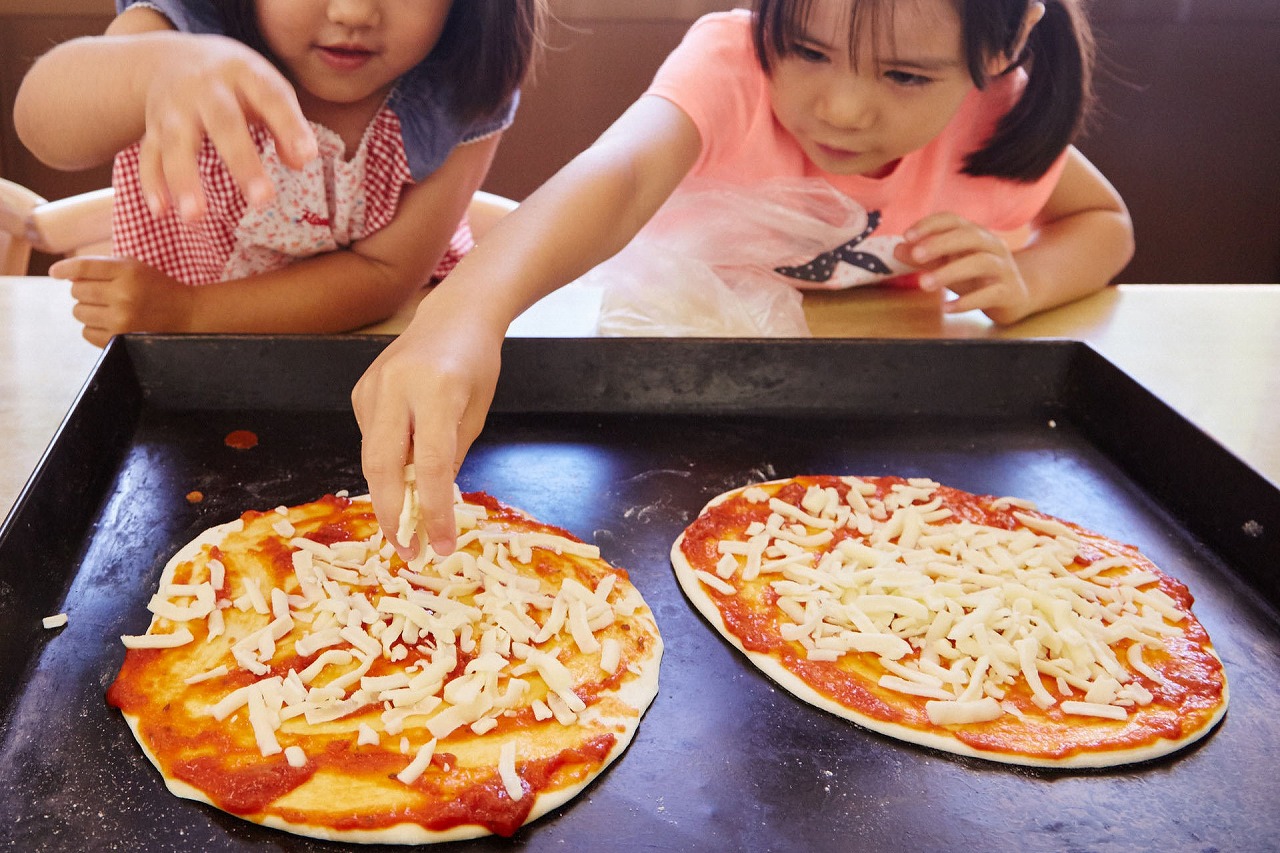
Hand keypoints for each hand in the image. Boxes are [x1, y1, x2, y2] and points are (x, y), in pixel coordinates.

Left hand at [50, 255, 195, 346]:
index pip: (83, 268)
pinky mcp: (120, 339)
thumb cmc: (157, 288)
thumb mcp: (135, 268)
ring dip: (89, 310)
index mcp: (128, 272)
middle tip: (104, 294)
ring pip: (79, 312)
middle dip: (86, 292)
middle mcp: (123, 295)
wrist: (188, 315)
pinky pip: (86, 332)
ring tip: (109, 309)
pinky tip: (110, 323)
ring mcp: (121, 319)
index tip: (55, 273)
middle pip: (77, 291)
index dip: (65, 269)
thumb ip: (102, 267)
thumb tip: (64, 275)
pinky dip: (93, 328)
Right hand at [139, 35, 316, 221]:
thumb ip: (287, 123)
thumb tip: (301, 161)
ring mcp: (174, 107)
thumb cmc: (237, 84)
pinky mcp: (153, 127)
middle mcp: (205, 88)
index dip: (289, 126)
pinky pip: (148, 155)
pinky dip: (152, 183)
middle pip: (222, 123)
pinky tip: (161, 211)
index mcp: (243, 73)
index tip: (308, 156)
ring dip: (183, 180)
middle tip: (262, 200)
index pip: (270, 97)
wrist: (174, 56)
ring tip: (195, 216)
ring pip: (176, 142)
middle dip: (241, 162)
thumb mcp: (267, 89)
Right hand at [352, 307, 504, 557]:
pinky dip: (386, 463)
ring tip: (406, 526)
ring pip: (371, 457)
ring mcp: (371, 387)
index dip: (434, 512)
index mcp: (436, 390)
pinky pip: (370, 439)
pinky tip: (403, 470)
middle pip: (383, 466)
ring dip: (387, 495)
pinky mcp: (360, 391)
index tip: (441, 546)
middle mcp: (396, 387)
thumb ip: (450, 458)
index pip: (431, 466)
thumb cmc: (476, 364)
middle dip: (393, 515)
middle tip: (408, 550)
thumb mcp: (475, 413)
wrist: (454, 315)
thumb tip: (430, 506)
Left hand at [897, 213, 1033, 324]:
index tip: (906, 236)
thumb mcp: (948, 264)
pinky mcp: (1010, 292)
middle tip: (916, 256)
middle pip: (969, 236)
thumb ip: (924, 257)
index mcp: (975, 234)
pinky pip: (990, 294)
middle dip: (941, 244)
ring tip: (924, 284)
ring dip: (950, 272)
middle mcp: (992, 246)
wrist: (1017, 295)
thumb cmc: (976, 277)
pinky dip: (967, 301)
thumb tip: (897, 250)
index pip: (953, 220)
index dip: (930, 225)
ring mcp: (1004, 268)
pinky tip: (946, 308)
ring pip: (981, 262)